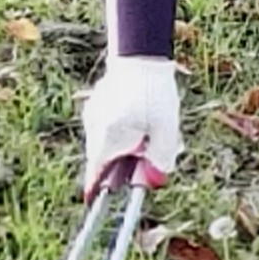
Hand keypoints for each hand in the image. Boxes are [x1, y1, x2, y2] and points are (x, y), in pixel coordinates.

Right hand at [80, 54, 180, 191]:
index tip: (95, 202)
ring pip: (107, 142)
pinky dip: (122, 130)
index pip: (96, 172)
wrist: (141, 58)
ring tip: (151, 128)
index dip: (97, 188)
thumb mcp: (166, 129)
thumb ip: (160, 157)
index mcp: (109, 136)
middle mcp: (95, 128)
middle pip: (104, 158)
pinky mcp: (96, 106)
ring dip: (126, 144)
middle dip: (125, 162)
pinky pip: (107, 127)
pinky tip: (141, 116)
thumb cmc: (155, 93)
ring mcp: (92, 115)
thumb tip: (152, 182)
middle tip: (150, 152)